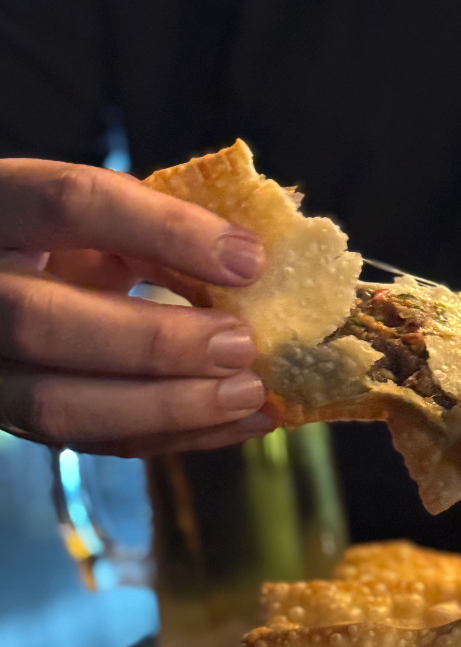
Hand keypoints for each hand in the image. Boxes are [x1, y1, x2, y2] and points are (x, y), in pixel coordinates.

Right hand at [0, 158, 279, 454]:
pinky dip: (174, 437)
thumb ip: (156, 231)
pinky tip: (241, 424)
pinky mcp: (15, 421)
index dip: (165, 231)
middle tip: (241, 346)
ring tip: (251, 397)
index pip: (70, 205)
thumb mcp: (100, 215)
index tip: (248, 260)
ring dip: (169, 408)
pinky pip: (92, 442)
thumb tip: (249, 267)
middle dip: (156, 343)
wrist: (5, 281)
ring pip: (59, 405)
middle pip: (45, 324)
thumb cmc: (67, 238)